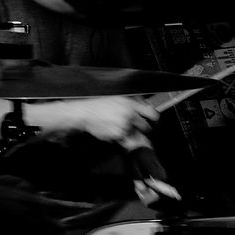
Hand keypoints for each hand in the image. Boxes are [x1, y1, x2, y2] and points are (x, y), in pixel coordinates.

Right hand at [31, 95, 156, 143]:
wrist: (81, 112)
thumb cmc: (95, 101)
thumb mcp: (115, 95)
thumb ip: (131, 101)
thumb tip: (143, 106)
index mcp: (130, 103)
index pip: (152, 113)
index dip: (153, 117)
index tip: (153, 119)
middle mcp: (129, 115)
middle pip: (146, 126)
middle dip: (140, 126)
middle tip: (131, 123)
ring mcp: (124, 127)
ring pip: (134, 134)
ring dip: (128, 132)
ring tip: (115, 124)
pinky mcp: (117, 136)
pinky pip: (122, 139)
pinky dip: (118, 136)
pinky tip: (108, 128)